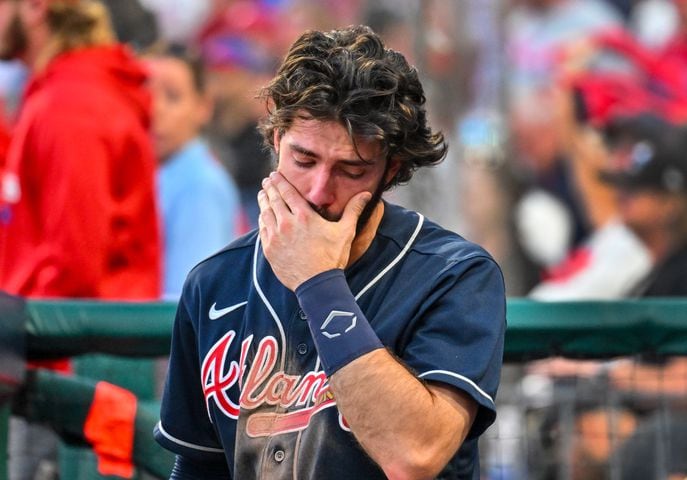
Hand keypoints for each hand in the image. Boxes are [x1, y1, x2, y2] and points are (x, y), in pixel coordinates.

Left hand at [257, 172, 370, 290]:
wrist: (317, 284)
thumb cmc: (332, 257)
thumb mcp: (345, 232)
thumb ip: (353, 210)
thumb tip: (366, 194)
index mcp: (304, 216)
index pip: (287, 192)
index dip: (280, 181)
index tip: (274, 175)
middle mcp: (287, 223)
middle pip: (274, 200)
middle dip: (269, 188)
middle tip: (267, 181)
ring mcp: (276, 237)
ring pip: (265, 213)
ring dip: (263, 201)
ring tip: (262, 194)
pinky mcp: (269, 250)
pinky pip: (262, 229)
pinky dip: (262, 220)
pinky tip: (263, 217)